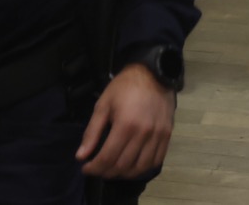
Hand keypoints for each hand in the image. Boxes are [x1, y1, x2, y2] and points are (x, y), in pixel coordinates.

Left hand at [77, 63, 175, 178]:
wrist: (153, 74)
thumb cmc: (124, 87)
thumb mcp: (103, 105)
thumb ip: (92, 132)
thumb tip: (81, 156)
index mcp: (125, 125)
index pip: (108, 158)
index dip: (94, 168)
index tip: (85, 168)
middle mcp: (143, 134)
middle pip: (123, 166)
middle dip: (106, 172)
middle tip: (97, 169)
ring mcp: (158, 136)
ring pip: (140, 168)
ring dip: (123, 174)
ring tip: (112, 170)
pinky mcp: (167, 136)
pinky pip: (155, 161)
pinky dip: (142, 168)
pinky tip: (132, 165)